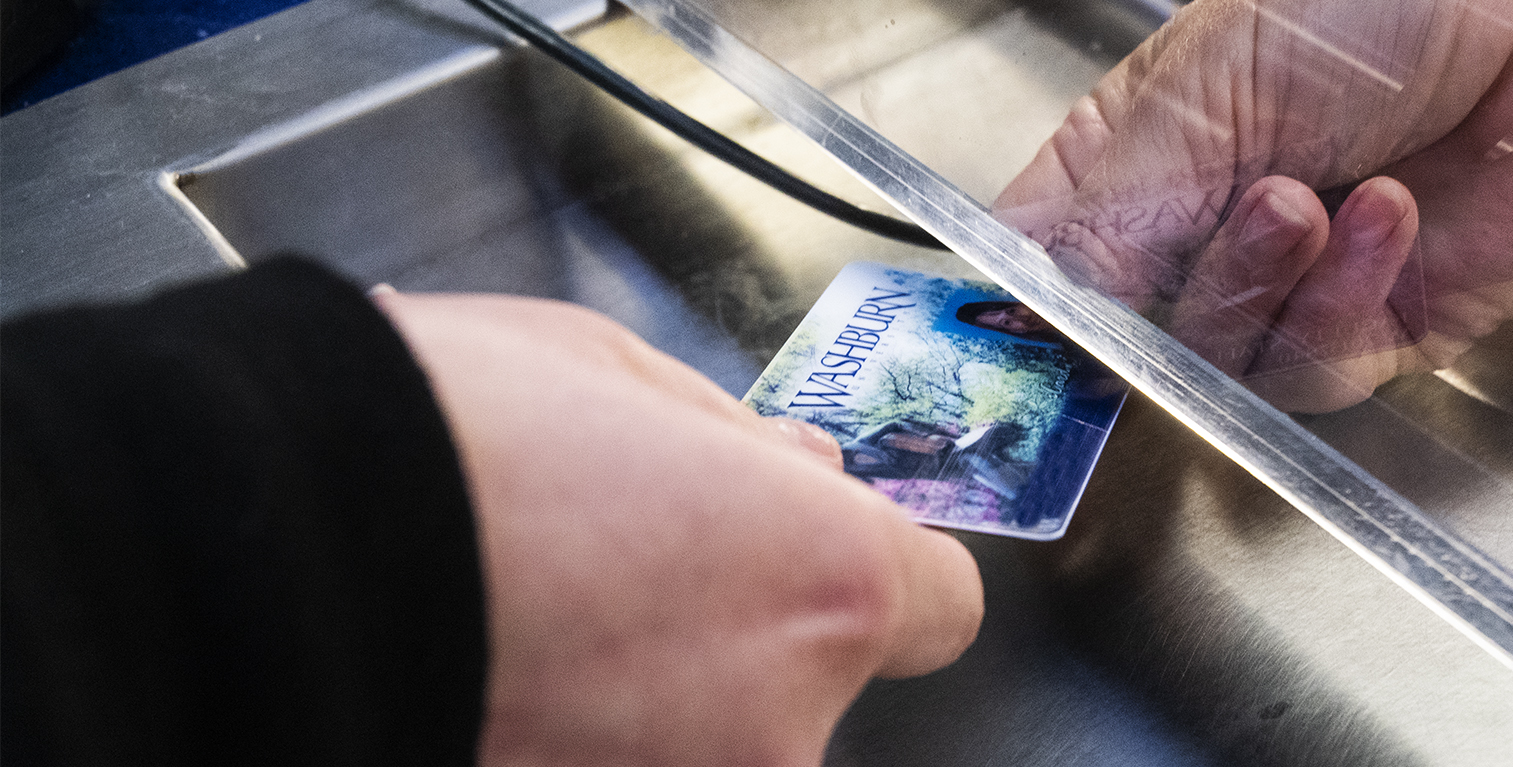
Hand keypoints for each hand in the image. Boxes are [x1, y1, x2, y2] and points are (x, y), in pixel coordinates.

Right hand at [374, 290, 981, 765]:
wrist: (260, 543)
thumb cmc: (436, 435)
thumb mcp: (616, 374)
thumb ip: (741, 443)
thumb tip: (796, 464)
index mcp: (821, 581)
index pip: (938, 606)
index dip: (877, 572)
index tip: (817, 554)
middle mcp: (776, 724)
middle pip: (811, 690)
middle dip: (746, 640)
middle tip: (629, 581)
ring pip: (711, 743)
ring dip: (655, 703)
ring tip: (539, 630)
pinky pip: (625, 761)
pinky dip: (584, 734)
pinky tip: (507, 677)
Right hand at [996, 0, 1512, 411]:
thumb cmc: (1384, 1)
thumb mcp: (1205, 82)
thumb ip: (1106, 200)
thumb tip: (1017, 301)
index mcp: (1139, 160)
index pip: (1044, 269)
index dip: (1021, 316)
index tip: (998, 340)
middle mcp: (1205, 235)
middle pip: (1119, 340)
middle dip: (1146, 299)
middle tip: (1177, 237)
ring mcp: (1291, 289)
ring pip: (1215, 367)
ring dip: (1250, 286)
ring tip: (1301, 198)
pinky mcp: (1382, 330)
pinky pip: (1317, 367)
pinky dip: (1338, 300)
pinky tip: (1380, 215)